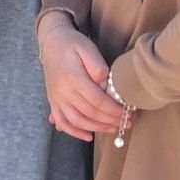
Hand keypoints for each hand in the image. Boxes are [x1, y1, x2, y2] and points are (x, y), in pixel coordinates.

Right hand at [39, 13, 123, 140]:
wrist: (51, 42)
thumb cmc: (72, 44)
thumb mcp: (87, 48)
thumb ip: (97, 66)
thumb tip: (105, 84)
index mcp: (72, 77)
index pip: (97, 100)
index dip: (114, 110)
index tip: (128, 113)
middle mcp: (62, 91)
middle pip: (89, 113)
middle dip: (110, 120)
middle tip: (128, 123)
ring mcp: (56, 98)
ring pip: (77, 121)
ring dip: (97, 128)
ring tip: (114, 128)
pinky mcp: (53, 102)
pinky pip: (62, 122)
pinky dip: (74, 132)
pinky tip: (88, 136)